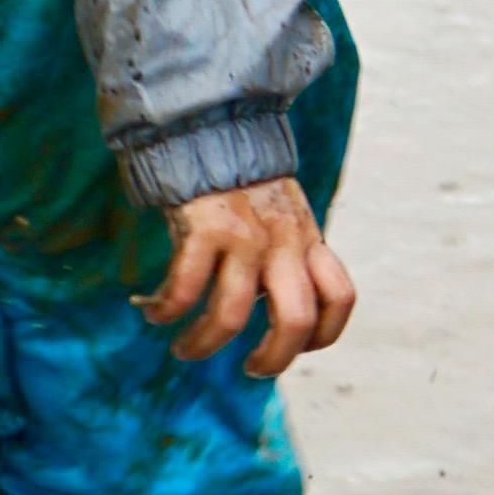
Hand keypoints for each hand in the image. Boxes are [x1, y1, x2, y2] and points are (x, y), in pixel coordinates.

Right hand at [146, 175, 354, 381]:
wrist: (206, 125)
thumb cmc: (241, 181)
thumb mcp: (284, 214)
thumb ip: (288, 253)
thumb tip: (273, 312)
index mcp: (308, 237)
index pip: (340, 296)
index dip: (324, 334)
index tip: (298, 347)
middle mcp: (283, 240)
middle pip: (296, 320)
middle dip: (273, 359)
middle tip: (251, 369)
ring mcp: (244, 235)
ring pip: (233, 315)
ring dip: (203, 344)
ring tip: (185, 349)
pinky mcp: (204, 227)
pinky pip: (185, 289)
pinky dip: (166, 310)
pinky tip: (153, 311)